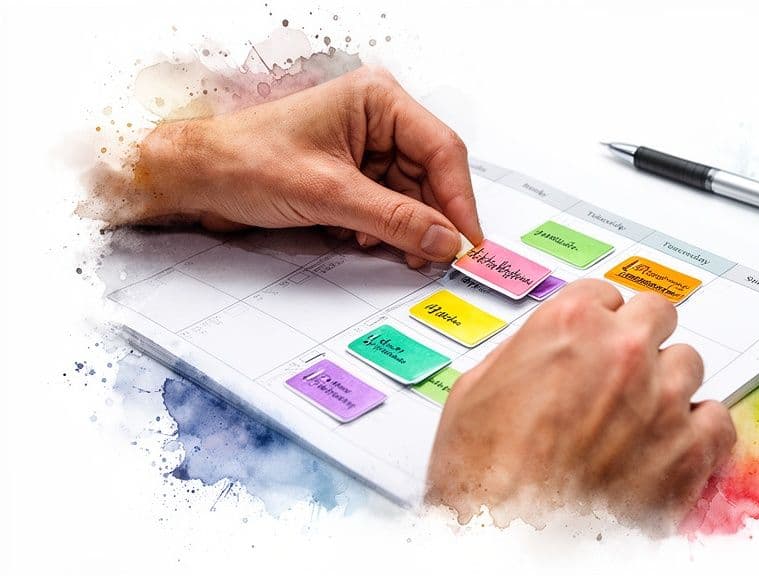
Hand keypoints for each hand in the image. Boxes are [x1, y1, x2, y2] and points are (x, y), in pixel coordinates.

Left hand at [92, 66, 482, 266]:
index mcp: (377, 100)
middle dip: (433, 219)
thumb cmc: (245, 160)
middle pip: (432, 174)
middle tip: (440, 257)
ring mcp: (367, 146)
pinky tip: (366, 240)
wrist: (197, 177)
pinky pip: (390, 205)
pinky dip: (386, 229)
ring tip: (399, 252)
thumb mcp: (328, 193)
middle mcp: (378, 118)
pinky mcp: (354, 173)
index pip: (441, 149)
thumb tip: (445, 240)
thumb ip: (393, 219)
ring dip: (408, 228)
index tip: (468, 240)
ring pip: (413, 195)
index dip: (459, 200)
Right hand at [426, 280, 736, 534]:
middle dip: (638, 341)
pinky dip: (699, 430)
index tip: (594, 340)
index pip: (605, 294)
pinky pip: (718, 420)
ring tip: (639, 417)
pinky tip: (672, 444)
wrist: (509, 542)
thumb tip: (540, 352)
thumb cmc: (481, 476)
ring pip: (689, 365)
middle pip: (657, 317)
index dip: (596, 321)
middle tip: (619, 372)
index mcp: (570, 325)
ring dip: (667, 384)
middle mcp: (623, 353)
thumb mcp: (476, 391)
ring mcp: (662, 402)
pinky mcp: (689, 453)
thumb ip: (523, 354)